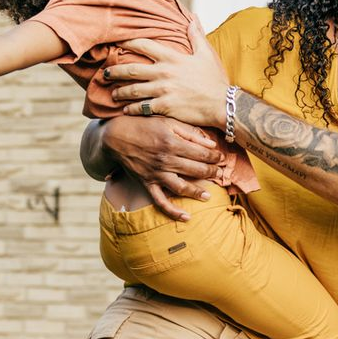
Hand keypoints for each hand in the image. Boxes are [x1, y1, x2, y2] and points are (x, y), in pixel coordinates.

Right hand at [99, 114, 222, 219]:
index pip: (201, 154)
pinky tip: (186, 217)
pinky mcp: (147, 183)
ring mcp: (156, 174)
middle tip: (220, 173)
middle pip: (195, 170)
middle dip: (212, 172)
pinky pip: (160, 201)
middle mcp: (165, 160)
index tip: (221, 158)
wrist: (116, 136)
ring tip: (208, 196)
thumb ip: (190, 132)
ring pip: (181, 187)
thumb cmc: (143, 125)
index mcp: (172, 143)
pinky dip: (173, 211)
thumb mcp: (167, 121)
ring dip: (197, 192)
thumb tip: (211, 145)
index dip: (215, 157)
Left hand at [104, 20, 230, 127]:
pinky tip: (125, 110)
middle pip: (132, 69)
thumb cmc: (215, 80)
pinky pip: (142, 108)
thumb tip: (192, 18)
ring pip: (133, 90)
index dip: (128, 43)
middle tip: (105, 73)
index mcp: (172, 58)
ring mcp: (163, 90)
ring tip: (113, 94)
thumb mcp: (207, 54)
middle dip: (115, 71)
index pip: (144, 45)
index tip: (117, 44)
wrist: (222, 104)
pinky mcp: (164, 107)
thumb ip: (196, 35)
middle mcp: (164, 72)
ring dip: (120, 92)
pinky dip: (131, 109)